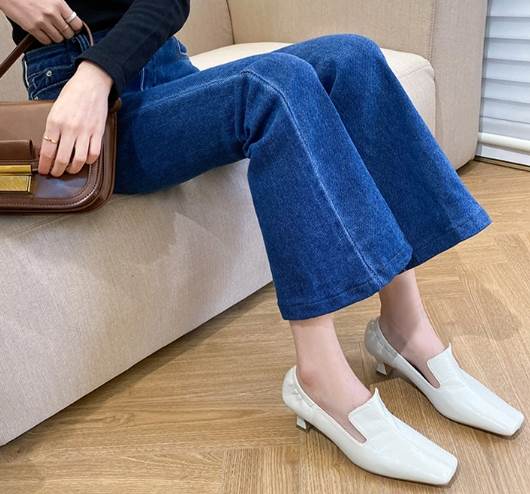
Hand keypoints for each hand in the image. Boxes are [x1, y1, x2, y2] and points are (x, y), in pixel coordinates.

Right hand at [0, 0, 82, 43]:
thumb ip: (61, 8)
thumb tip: (71, 20)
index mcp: (59, 4)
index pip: (76, 24)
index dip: (75, 28)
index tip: (73, 28)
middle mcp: (52, 14)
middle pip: (68, 33)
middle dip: (66, 34)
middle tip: (61, 31)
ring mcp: (42, 22)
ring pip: (58, 39)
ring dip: (56, 37)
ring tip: (51, 30)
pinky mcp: (32, 28)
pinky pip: (46, 41)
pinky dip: (46, 39)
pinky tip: (43, 32)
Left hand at [39, 61, 113, 176]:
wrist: (91, 84)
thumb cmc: (72, 95)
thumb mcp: (55, 110)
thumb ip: (53, 129)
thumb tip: (50, 148)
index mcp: (55, 122)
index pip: (47, 150)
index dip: (45, 164)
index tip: (44, 170)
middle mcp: (70, 129)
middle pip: (62, 159)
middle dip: (57, 170)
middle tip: (56, 173)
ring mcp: (85, 132)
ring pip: (78, 160)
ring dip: (73, 169)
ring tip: (70, 170)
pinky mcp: (98, 132)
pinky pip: (94, 154)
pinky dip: (89, 161)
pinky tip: (85, 160)